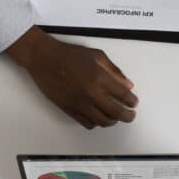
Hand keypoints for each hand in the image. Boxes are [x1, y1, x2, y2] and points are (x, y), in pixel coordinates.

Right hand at [6, 27, 137, 128]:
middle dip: (128, 116)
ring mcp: (80, 104)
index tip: (133, 103)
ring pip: (103, 122)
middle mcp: (91, 93)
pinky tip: (98, 117)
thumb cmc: (69, 54)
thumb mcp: (97, 55)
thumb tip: (127, 85)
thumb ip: (114, 71)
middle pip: (116, 113)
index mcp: (100, 78)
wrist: (44, 59)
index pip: (124, 96)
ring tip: (115, 117)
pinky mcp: (69, 109)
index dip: (132, 101)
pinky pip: (87, 123)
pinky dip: (96, 123)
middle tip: (130, 115)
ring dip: (113, 121)